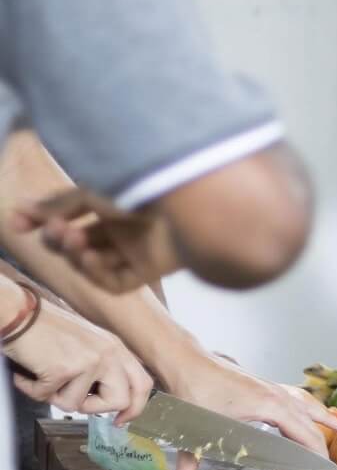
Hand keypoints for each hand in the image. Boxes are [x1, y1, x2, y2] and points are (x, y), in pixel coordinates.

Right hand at [5, 291, 152, 423]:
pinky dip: (32, 388)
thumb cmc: (47, 330)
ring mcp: (90, 361)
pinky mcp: (65, 368)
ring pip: (76, 405)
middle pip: (120, 401)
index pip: (142, 384)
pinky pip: (47, 397)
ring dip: (54, 396)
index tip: (120, 420)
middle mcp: (109, 353)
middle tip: (73, 398)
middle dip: (92, 408)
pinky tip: (29, 372)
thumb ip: (104, 369)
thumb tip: (108, 401)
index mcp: (116, 348)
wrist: (20, 314)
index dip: (134, 408)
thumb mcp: (89, 345)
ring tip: (45, 375)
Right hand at [9, 188, 179, 292]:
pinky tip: (88, 257)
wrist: (186, 202)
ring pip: (94, 262)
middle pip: (80, 242)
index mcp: (115, 202)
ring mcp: (139, 250)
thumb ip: (58, 205)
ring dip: (75, 253)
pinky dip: (96, 272)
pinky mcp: (150, 271)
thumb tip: (21, 211)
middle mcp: (127, 227)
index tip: (15, 223)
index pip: (72, 216)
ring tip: (72, 239)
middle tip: (54, 230)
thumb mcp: (93, 191)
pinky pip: (115, 281)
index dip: (44, 220)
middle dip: (59, 238)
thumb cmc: (141, 187)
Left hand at [165, 352, 336, 469]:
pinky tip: (307, 410)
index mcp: (269, 405)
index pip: (303, 432)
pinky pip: (294, 397)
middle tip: (331, 463)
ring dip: (323, 416)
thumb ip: (190, 464)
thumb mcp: (194, 431)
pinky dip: (307, 406)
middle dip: (323, 440)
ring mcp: (271, 387)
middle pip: (309, 419)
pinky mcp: (263, 384)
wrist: (187, 359)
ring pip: (306, 403)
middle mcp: (276, 394)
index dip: (315, 451)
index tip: (325, 468)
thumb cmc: (193, 390)